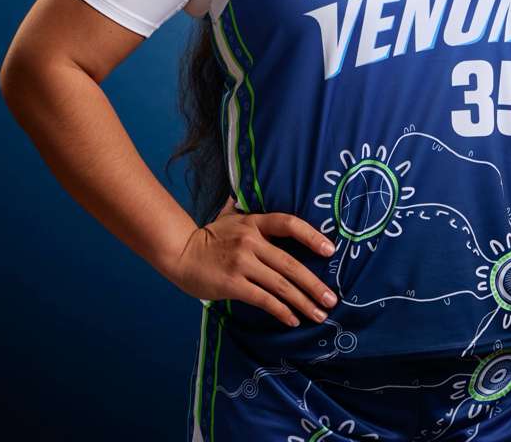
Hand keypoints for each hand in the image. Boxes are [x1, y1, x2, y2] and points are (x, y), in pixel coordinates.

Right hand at [171, 196, 338, 327]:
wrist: (179, 253)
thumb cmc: (207, 236)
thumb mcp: (227, 216)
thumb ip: (241, 206)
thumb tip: (243, 191)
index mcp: (254, 222)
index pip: (289, 223)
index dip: (312, 236)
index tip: (330, 250)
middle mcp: (251, 241)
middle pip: (291, 263)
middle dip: (314, 284)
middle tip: (332, 299)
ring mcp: (242, 263)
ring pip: (280, 285)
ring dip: (303, 302)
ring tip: (319, 314)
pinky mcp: (233, 284)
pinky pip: (263, 300)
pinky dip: (281, 311)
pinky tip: (293, 319)